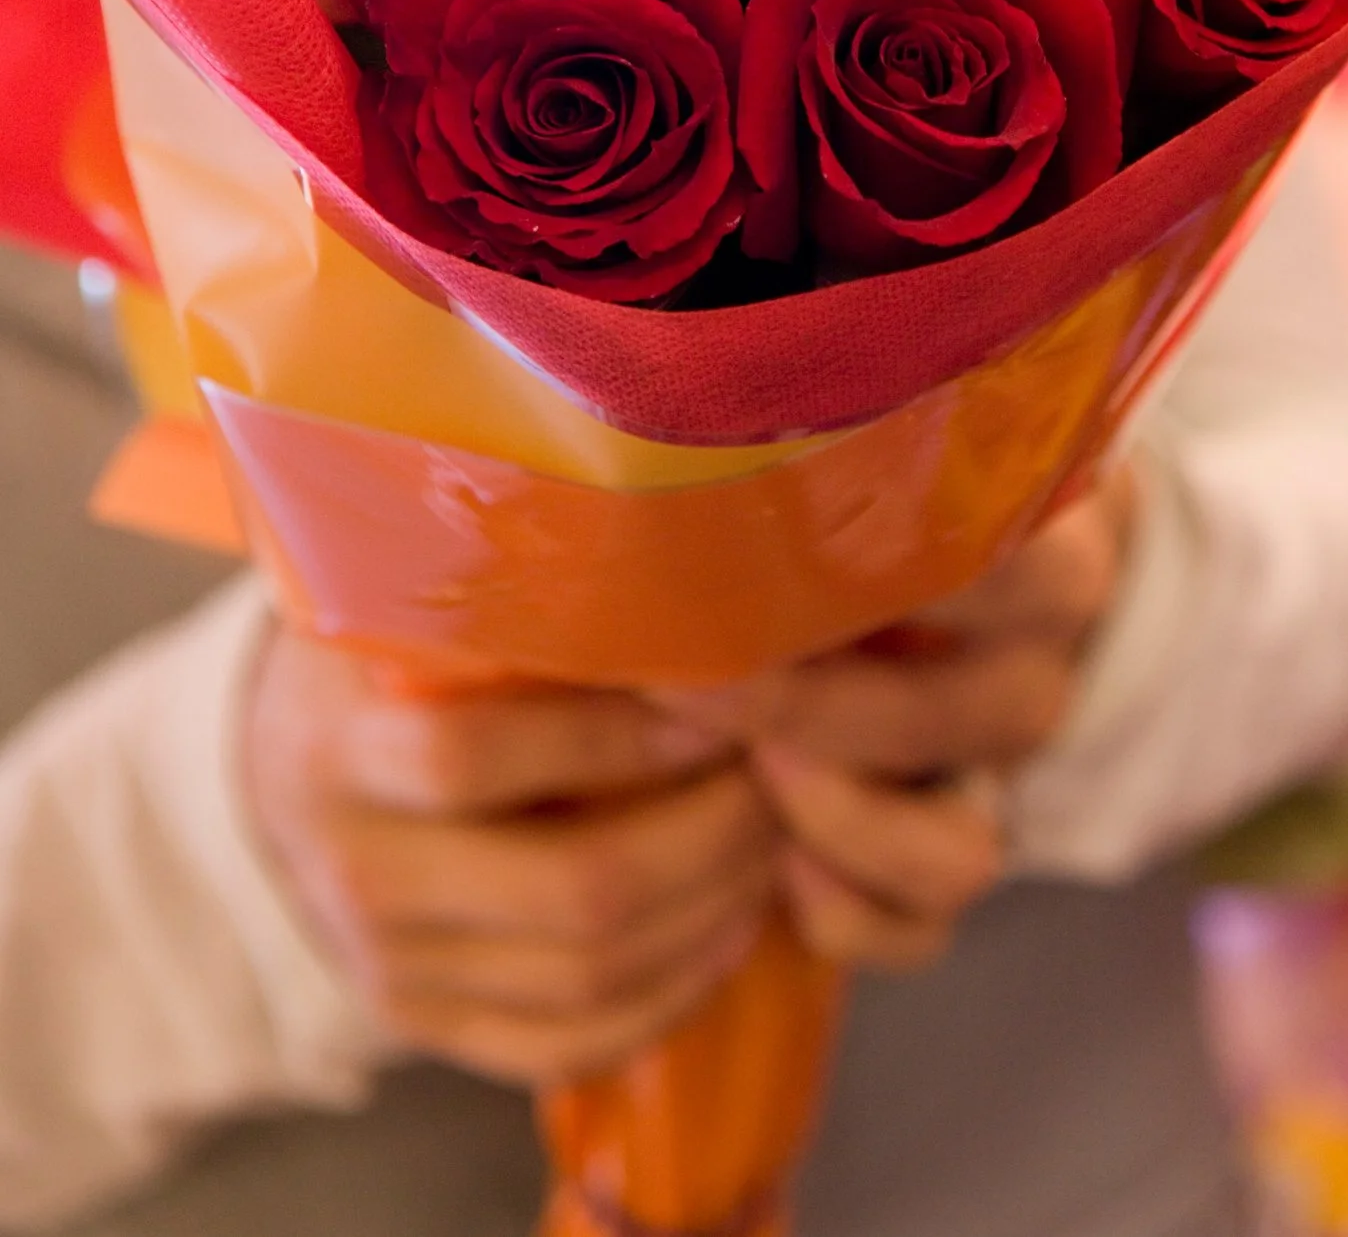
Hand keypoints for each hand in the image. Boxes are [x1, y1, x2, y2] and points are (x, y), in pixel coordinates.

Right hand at [243, 629, 777, 1085]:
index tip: (719, 708)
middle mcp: (358, 875)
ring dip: (713, 911)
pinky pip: (570, 1044)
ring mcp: (390, 968)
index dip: (617, 738)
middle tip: (777, 780)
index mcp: (340, 752)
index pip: (474, 758)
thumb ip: (514, 610)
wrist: (283, 774)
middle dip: (709, 836)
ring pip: (591, 974)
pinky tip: (730, 931)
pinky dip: (672, 997)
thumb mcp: (414, 614)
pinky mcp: (428, 1024)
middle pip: (571, 889)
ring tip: (773, 843)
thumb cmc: (384, 665)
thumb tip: (687, 591)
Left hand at [668, 471, 1135, 970]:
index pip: (1002, 560)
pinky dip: (845, 913)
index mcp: (1046, 556)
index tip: (745, 544)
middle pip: (973, 718)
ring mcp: (1006, 776)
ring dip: (839, 821)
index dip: (872, 568)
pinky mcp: (961, 853)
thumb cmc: (871, 482)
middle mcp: (1041, 671)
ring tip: (746, 771)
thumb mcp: (875, 441)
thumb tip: (664, 459)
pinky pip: (923, 928)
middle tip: (690, 675)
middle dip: (814, 708)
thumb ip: (824, 451)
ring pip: (960, 850)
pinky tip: (770, 868)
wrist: (945, 552)